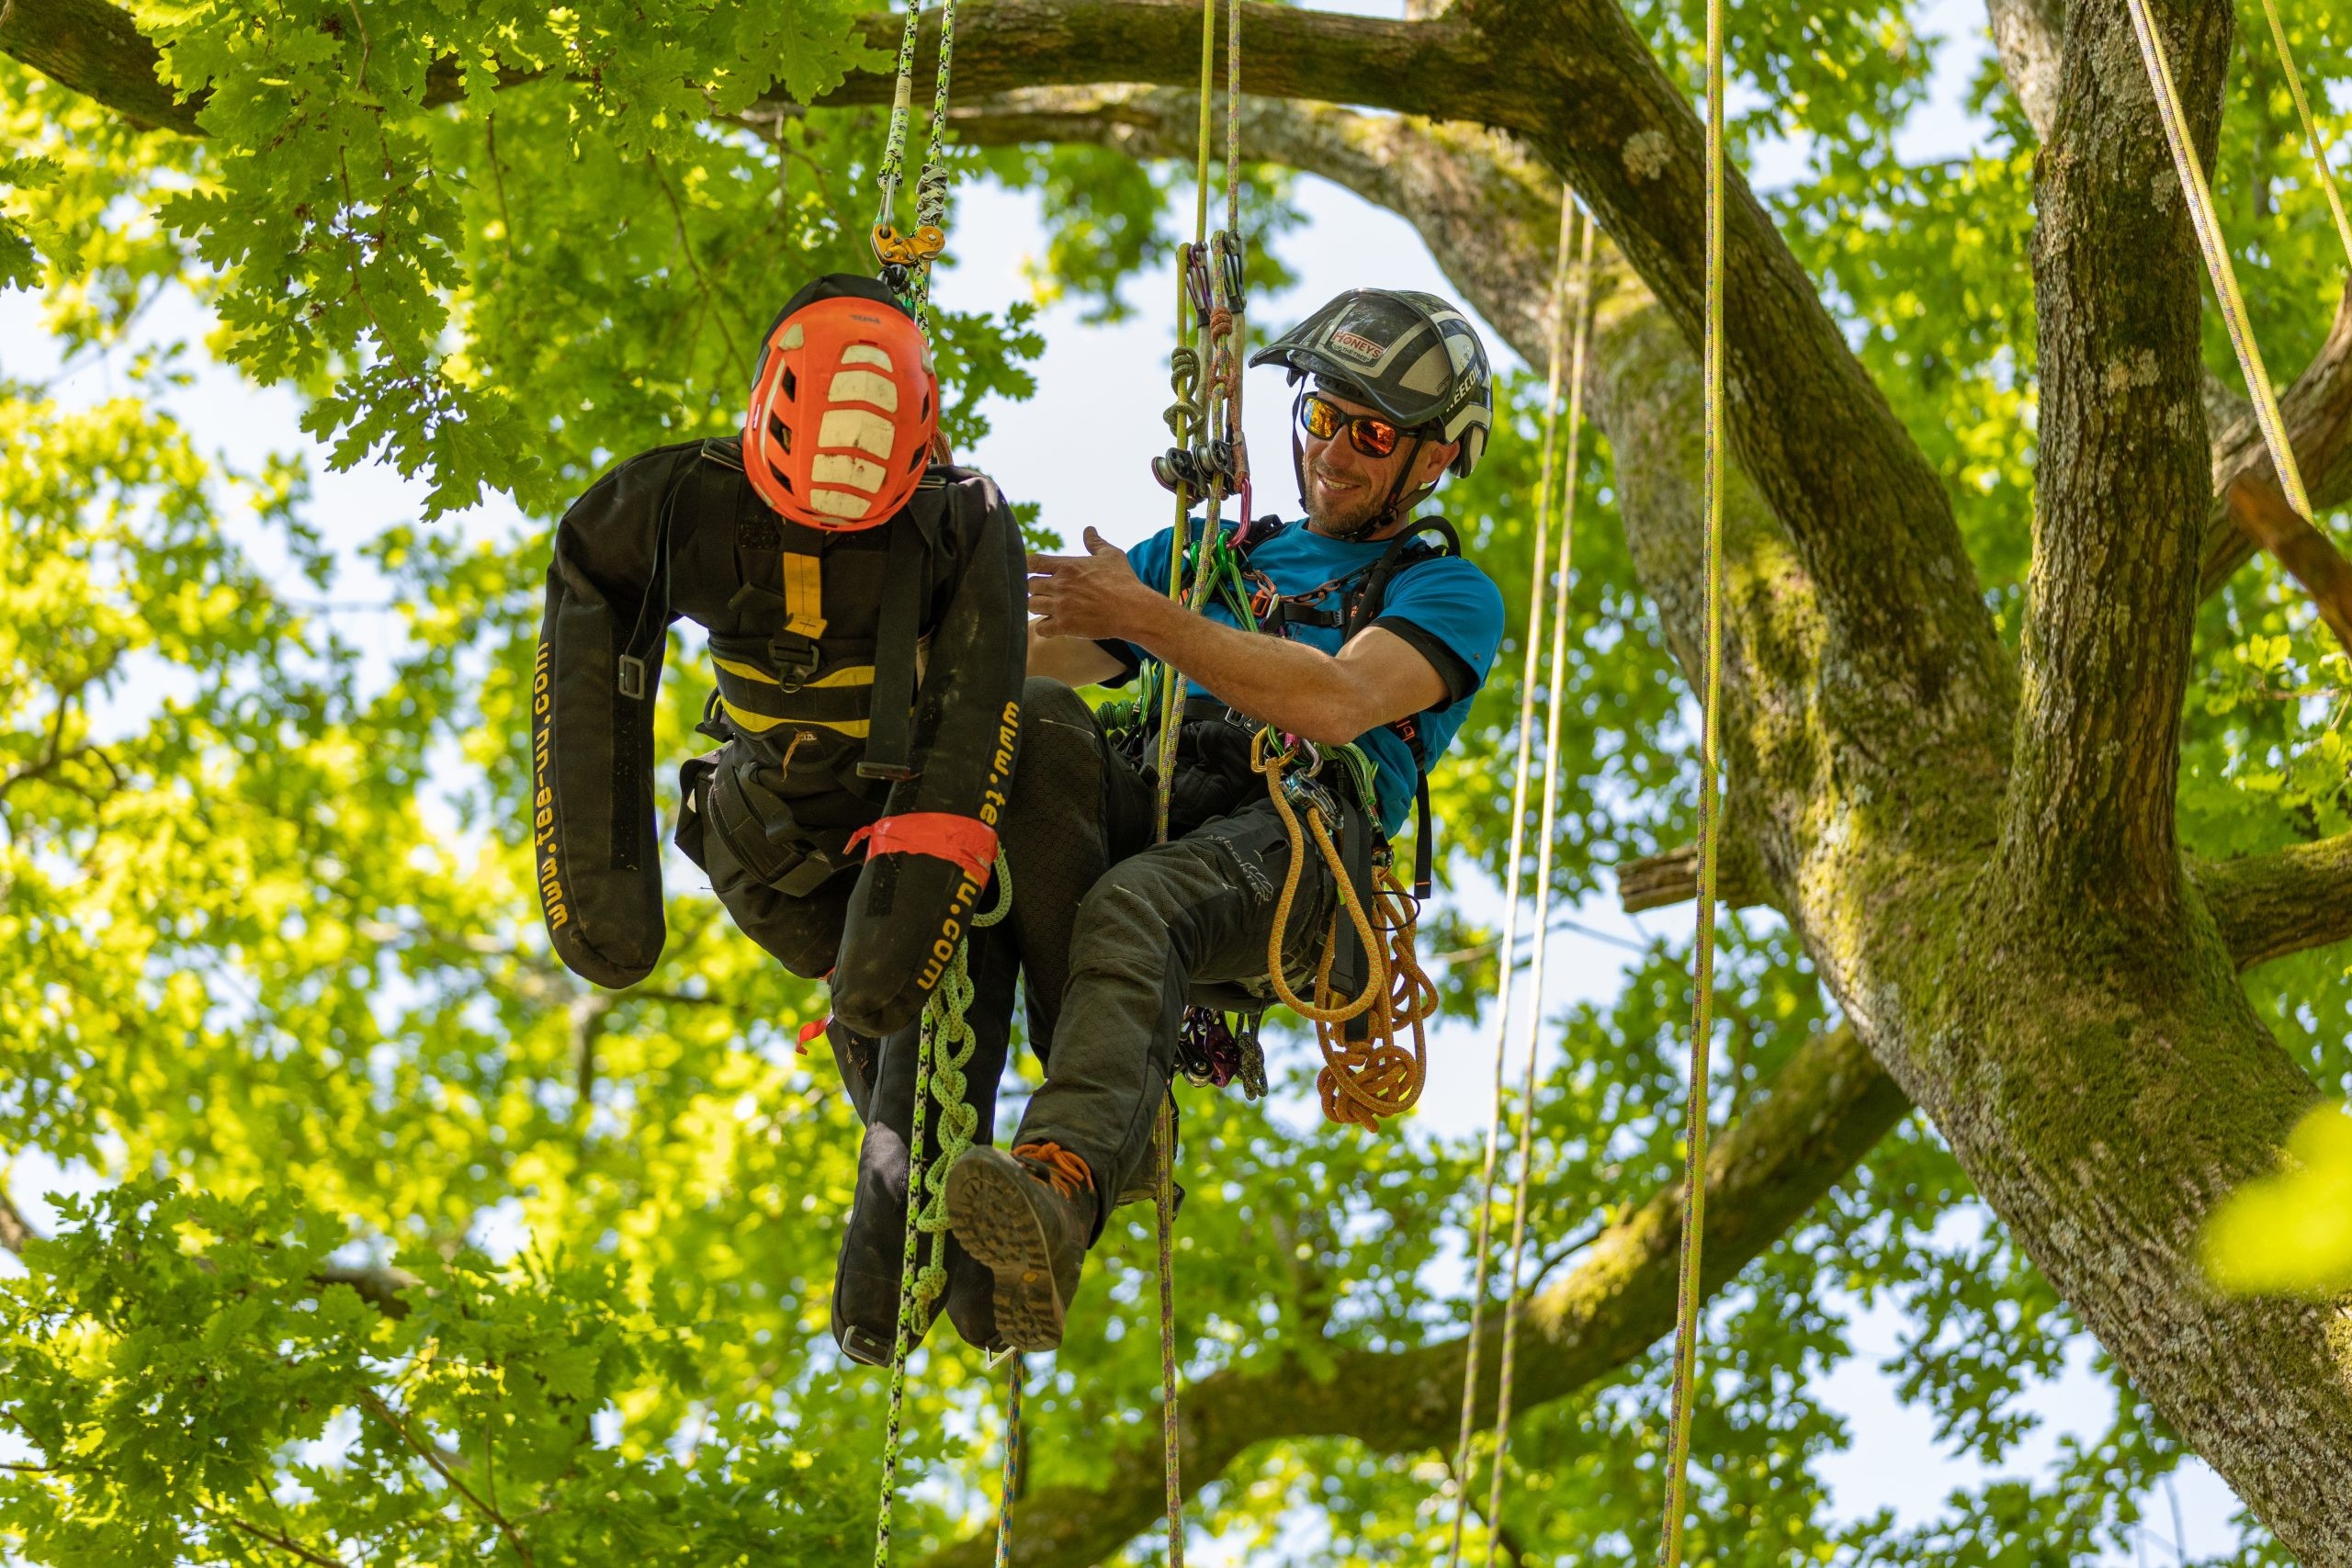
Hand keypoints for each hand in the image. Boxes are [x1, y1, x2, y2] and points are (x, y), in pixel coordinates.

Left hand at [1028, 526, 1154, 641]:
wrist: (1133, 609)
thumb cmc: (1123, 581)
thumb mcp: (1111, 555)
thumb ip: (1095, 542)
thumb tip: (1089, 529)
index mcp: (1067, 566)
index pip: (1032, 562)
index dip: (1030, 567)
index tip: (1038, 572)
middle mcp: (1060, 585)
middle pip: (1029, 585)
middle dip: (1037, 588)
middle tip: (1049, 593)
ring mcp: (1061, 606)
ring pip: (1031, 606)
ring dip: (1039, 607)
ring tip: (1051, 608)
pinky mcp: (1065, 626)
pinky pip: (1040, 628)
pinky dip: (1045, 628)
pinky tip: (1055, 625)